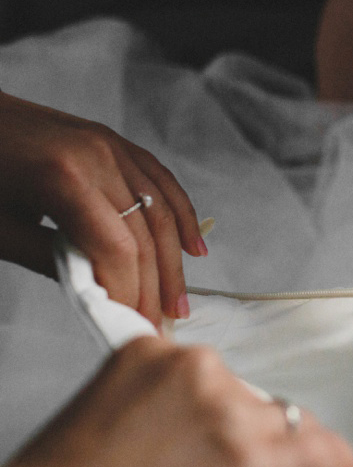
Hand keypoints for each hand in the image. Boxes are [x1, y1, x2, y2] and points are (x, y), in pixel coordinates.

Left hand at [0, 92, 204, 324]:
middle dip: (153, 286)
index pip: (117, 250)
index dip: (129, 292)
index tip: (129, 323)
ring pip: (161, 211)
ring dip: (173, 261)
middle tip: (156, 324)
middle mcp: (98, 156)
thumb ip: (47, 258)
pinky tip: (192, 247)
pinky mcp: (113, 142)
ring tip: (176, 301)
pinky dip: (180, 215)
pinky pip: (159, 181)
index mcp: (64, 177)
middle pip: (145, 234)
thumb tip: (94, 293)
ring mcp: (110, 145)